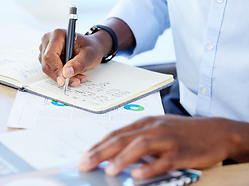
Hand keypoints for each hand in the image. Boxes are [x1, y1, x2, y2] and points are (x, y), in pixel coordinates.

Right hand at [38, 29, 106, 86]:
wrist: (91, 48)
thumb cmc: (90, 47)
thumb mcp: (89, 55)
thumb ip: (78, 63)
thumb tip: (67, 72)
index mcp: (58, 34)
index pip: (50, 55)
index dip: (56, 69)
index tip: (64, 81)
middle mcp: (49, 40)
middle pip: (47, 63)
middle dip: (61, 76)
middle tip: (76, 81)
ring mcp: (45, 49)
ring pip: (48, 69)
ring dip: (63, 77)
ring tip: (78, 77)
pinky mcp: (46, 57)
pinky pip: (50, 70)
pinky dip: (62, 76)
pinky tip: (73, 75)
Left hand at [79, 115, 244, 178]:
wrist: (215, 130)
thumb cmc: (182, 132)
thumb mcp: (157, 129)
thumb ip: (138, 139)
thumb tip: (115, 154)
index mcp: (144, 123)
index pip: (115, 133)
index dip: (98, 145)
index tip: (84, 156)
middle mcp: (153, 128)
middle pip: (122, 139)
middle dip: (101, 152)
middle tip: (85, 164)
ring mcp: (167, 139)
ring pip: (140, 146)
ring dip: (122, 159)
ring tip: (108, 171)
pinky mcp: (181, 152)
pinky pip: (164, 160)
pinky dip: (150, 168)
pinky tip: (138, 176)